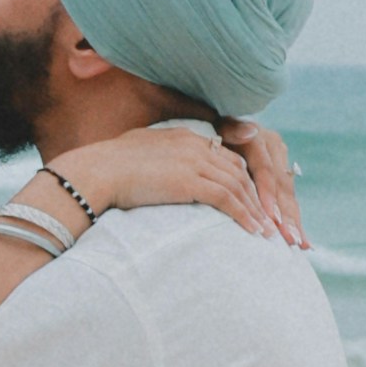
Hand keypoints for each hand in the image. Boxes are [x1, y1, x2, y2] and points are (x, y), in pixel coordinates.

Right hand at [64, 118, 286, 242]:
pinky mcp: (190, 182)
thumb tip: (161, 169)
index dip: (241, 178)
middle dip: (256, 195)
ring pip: (238, 185)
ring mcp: (194, 162)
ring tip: (266, 229)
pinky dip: (244, 215)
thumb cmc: (108, 167)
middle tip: (269, 217)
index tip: (251, 198)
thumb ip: (160, 156)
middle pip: (238, 169)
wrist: (96, 172)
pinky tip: (253, 230)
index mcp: (184, 136)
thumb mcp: (139, 151)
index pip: (224, 156)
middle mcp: (194, 145)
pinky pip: (227, 199)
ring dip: (255, 209)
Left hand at [225, 120, 306, 248]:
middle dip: (286, 215)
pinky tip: (301, 241)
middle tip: (290, 238)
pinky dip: (292, 222)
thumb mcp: (220, 130)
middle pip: (282, 187)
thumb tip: (249, 131)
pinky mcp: (281, 178)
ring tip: (299, 244)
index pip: (266, 170)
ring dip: (293, 222)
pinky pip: (287, 202)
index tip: (269, 216)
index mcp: (261, 140)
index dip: (268, 194)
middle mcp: (276, 151)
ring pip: (288, 197)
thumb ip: (233, 130)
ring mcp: (281, 165)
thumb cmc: (213, 135)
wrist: (218, 131)